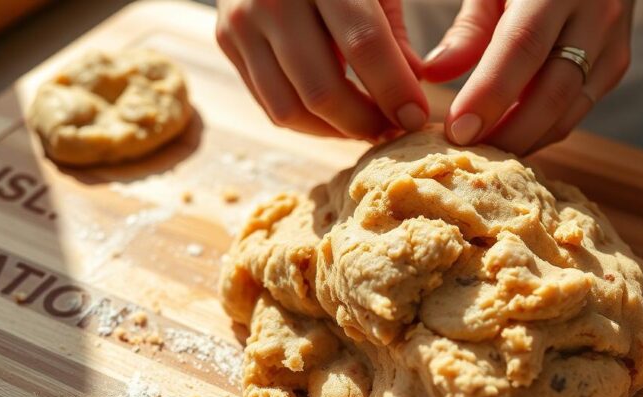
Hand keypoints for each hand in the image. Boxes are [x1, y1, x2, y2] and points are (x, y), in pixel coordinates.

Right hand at [216, 0, 427, 139]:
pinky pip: (270, 105)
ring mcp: (242, 20)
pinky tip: (337, 116)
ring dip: (335, 131)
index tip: (416, 118)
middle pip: (322, 90)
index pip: (364, 44)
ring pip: (290, 110)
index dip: (394, 90)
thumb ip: (394, 36)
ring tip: (367, 126)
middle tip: (393, 129)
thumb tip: (409, 102)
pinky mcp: (226, 40)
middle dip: (364, 122)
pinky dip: (309, 123)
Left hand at [424, 0, 633, 154]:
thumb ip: (469, 28)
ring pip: (568, 111)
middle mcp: (595, 14)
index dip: (490, 93)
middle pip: (552, 92)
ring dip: (524, 141)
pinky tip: (509, 141)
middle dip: (508, 133)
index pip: (522, 47)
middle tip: (468, 157)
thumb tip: (434, 74)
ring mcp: (612, 44)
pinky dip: (541, 132)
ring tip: (484, 157)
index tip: (457, 131)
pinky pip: (576, 111)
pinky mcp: (615, 66)